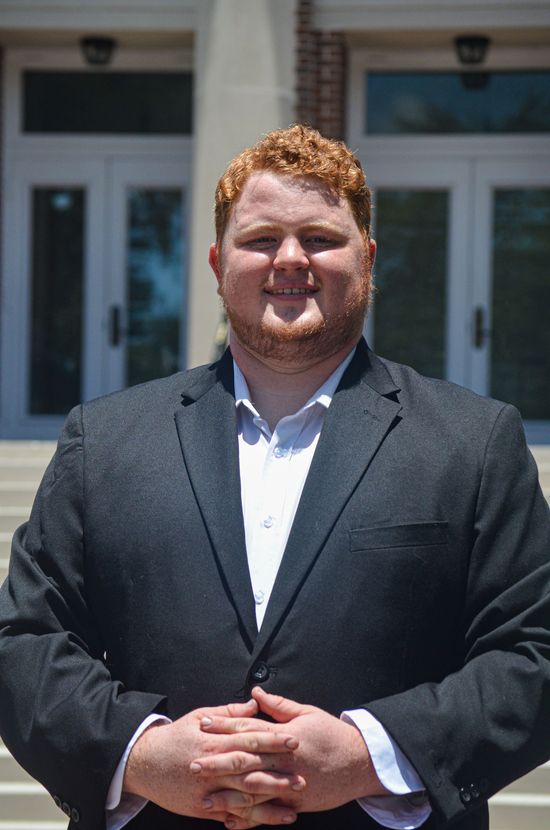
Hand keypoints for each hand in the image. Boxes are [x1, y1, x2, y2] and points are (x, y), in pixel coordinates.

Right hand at [123, 698, 303, 824]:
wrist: (144, 763)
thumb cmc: (176, 737)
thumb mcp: (200, 716)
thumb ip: (229, 713)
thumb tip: (255, 705)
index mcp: (215, 740)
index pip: (249, 738)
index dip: (273, 739)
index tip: (295, 739)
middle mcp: (213, 765)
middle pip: (250, 769)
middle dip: (277, 773)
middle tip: (302, 776)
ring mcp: (208, 789)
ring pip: (243, 797)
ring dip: (269, 802)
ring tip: (293, 805)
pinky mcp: (203, 808)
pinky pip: (230, 815)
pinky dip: (249, 820)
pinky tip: (268, 821)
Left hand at [196, 688, 386, 827]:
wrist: (359, 762)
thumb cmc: (331, 734)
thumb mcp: (307, 712)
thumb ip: (278, 705)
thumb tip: (254, 694)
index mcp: (284, 735)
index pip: (248, 729)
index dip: (224, 726)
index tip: (203, 724)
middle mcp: (284, 759)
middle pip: (246, 761)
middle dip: (218, 762)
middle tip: (193, 763)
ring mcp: (290, 783)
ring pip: (254, 790)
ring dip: (227, 795)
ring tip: (204, 798)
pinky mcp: (296, 803)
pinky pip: (268, 811)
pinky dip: (249, 818)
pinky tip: (230, 821)